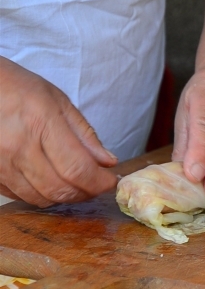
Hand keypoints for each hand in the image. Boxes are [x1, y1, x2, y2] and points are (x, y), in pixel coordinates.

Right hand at [0, 57, 117, 206]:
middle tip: (96, 185)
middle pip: (60, 188)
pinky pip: (21, 196)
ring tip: (76, 183)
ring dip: (65, 197)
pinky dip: (41, 195)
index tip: (111, 181)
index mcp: (41, 123)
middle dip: (86, 192)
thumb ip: (85, 135)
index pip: (77, 168)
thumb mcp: (59, 102)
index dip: (99, 182)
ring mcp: (0, 163)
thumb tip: (108, 162)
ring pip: (41, 198)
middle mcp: (18, 146)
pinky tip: (50, 181)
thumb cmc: (20, 90)